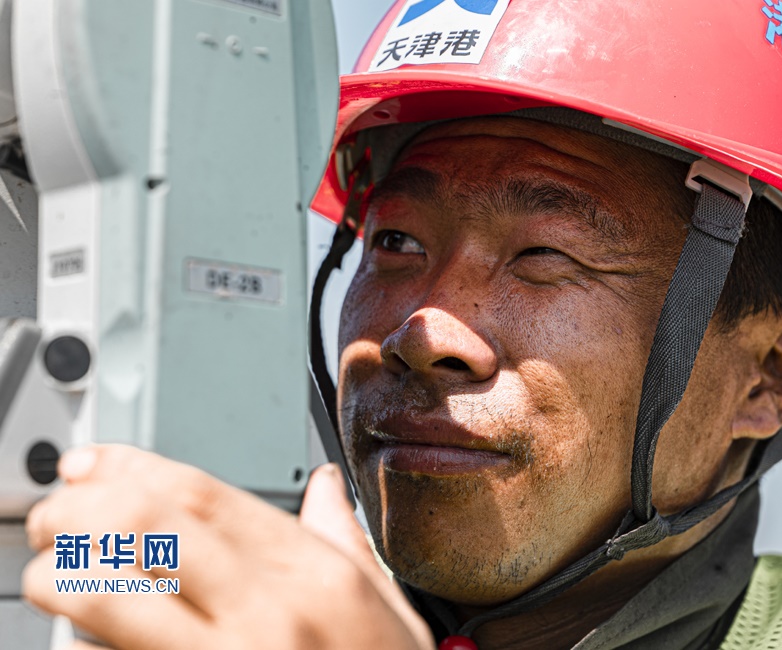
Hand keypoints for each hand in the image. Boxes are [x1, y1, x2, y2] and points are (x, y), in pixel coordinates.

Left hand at [23, 445, 434, 649]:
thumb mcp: (384, 601)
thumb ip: (343, 534)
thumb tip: (325, 485)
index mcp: (314, 572)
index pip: (203, 494)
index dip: (129, 469)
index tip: (89, 463)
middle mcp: (269, 611)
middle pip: (149, 528)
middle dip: (82, 510)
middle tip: (56, 513)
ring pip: (114, 597)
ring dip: (62, 576)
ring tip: (48, 571)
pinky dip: (85, 641)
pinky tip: (76, 631)